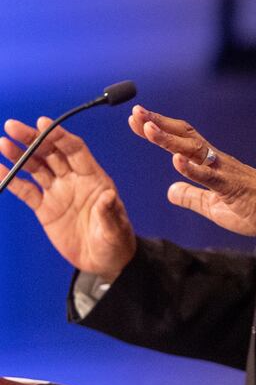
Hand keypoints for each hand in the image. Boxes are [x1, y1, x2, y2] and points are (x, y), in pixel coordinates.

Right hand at [0, 117, 135, 278]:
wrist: (103, 262)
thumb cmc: (116, 242)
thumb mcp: (115, 229)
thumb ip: (109, 212)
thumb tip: (107, 196)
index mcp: (93, 178)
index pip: (74, 150)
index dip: (59, 136)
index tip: (43, 123)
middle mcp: (73, 180)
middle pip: (51, 152)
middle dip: (33, 138)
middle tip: (13, 126)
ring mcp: (57, 192)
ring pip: (36, 167)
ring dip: (20, 155)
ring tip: (3, 143)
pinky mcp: (45, 208)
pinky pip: (25, 190)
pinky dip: (12, 179)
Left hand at [129, 105, 255, 235]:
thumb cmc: (250, 208)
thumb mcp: (212, 206)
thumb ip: (191, 196)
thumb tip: (170, 191)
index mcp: (210, 163)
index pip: (181, 139)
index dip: (159, 129)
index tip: (136, 121)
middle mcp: (215, 160)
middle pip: (184, 135)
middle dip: (159, 123)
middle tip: (136, 112)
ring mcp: (223, 171)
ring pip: (193, 149)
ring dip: (169, 139)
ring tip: (148, 128)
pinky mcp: (230, 187)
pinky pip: (209, 175)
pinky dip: (192, 168)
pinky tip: (175, 161)